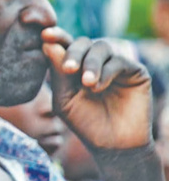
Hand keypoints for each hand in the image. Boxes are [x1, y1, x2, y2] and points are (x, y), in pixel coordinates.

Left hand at [42, 27, 151, 149]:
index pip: (64, 45)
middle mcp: (94, 61)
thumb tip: (47, 44)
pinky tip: (98, 87)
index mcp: (74, 65)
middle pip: (82, 42)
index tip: (45, 35)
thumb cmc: (85, 122)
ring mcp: (114, 64)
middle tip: (69, 69)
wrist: (113, 145)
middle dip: (73, 52)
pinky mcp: (134, 71)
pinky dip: (106, 72)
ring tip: (86, 83)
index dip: (56, 36)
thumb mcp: (65, 99)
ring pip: (100, 47)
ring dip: (91, 63)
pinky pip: (119, 60)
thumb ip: (57, 73)